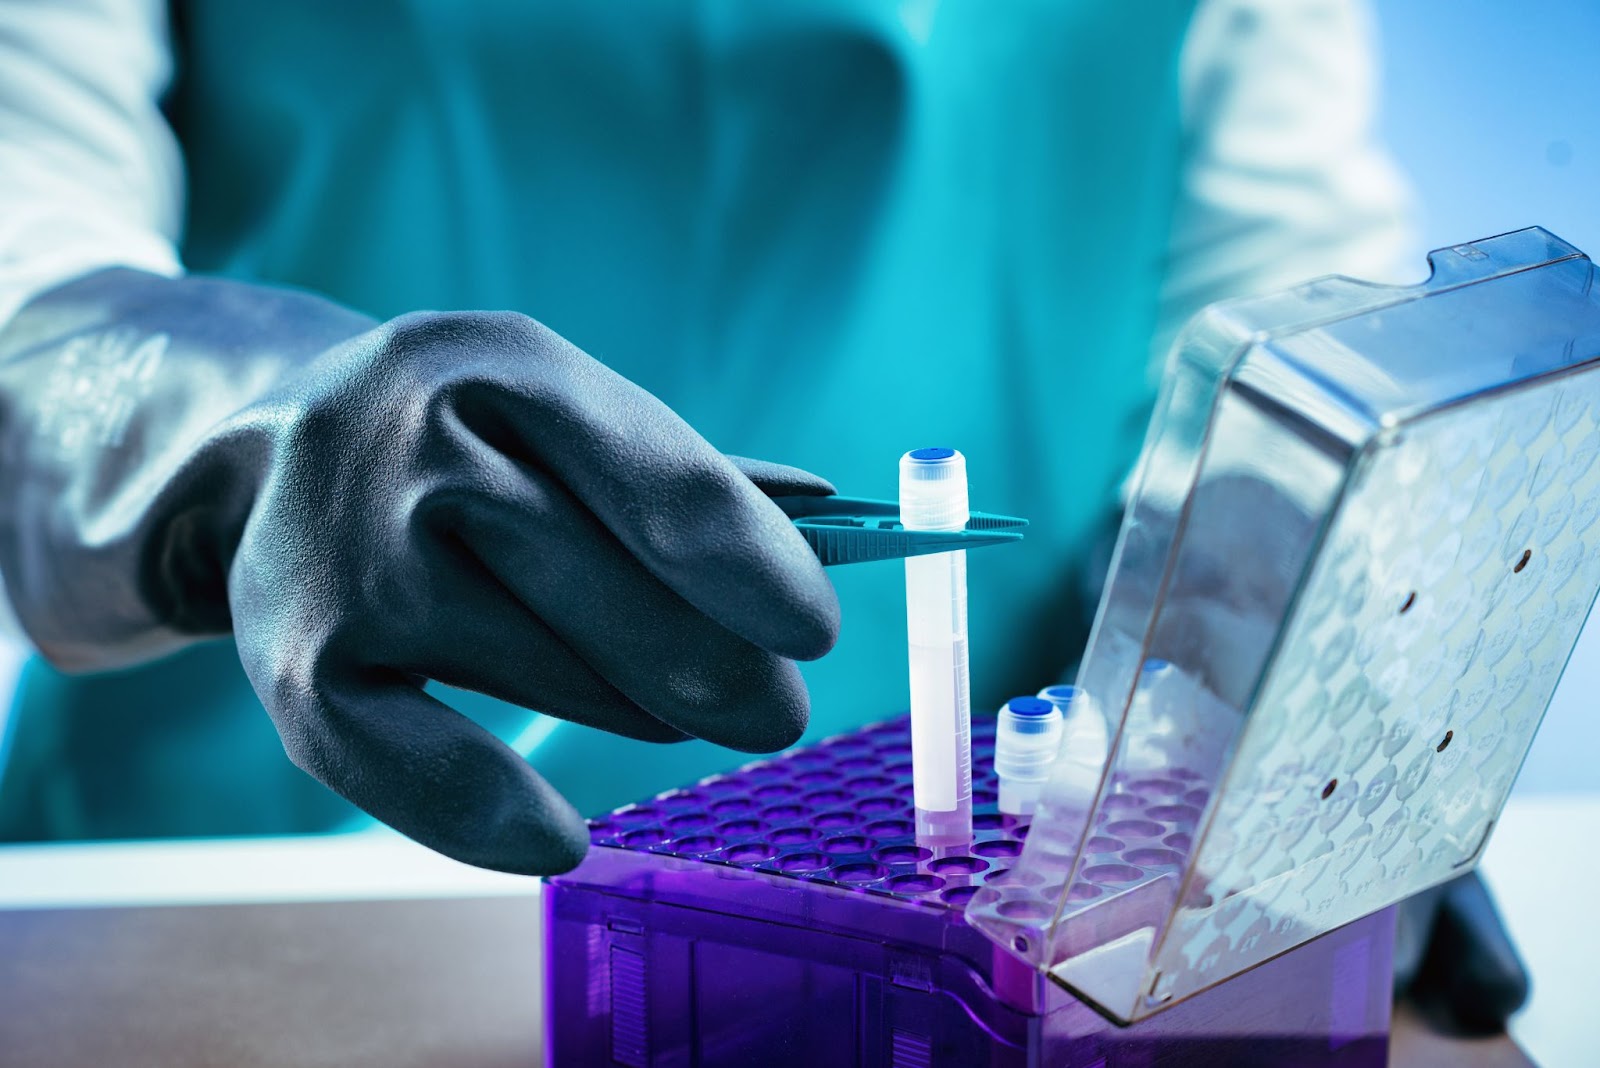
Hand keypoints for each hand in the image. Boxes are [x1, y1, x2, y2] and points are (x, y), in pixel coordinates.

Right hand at [0, 269, 838, 873]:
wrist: (265, 454)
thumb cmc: (467, 443)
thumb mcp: (560, 414)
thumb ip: (686, 474)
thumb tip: (838, 524)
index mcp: (511, 366)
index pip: (666, 487)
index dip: (756, 572)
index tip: (816, 636)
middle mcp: (420, 447)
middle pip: (622, 600)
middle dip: (720, 674)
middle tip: (770, 715)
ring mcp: (351, 554)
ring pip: (554, 681)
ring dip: (632, 711)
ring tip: (652, 703)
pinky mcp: (297, 659)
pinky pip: (420, 766)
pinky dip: (492, 816)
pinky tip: (557, 839)